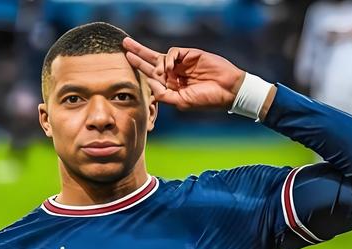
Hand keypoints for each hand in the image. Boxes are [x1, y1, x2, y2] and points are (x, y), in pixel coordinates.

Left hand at [123, 37, 244, 110]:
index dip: (139, 67)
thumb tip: (149, 83)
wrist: (227, 90)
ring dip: (154, 61)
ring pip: (160, 55)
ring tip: (161, 72)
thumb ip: (164, 95)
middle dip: (137, 52)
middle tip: (124, 44)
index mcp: (171, 86)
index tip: (128, 61)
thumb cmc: (206, 99)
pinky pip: (173, 52)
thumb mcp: (181, 102)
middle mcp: (174, 74)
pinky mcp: (190, 54)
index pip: (151, 75)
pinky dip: (169, 58)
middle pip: (151, 60)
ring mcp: (181, 63)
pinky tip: (170, 67)